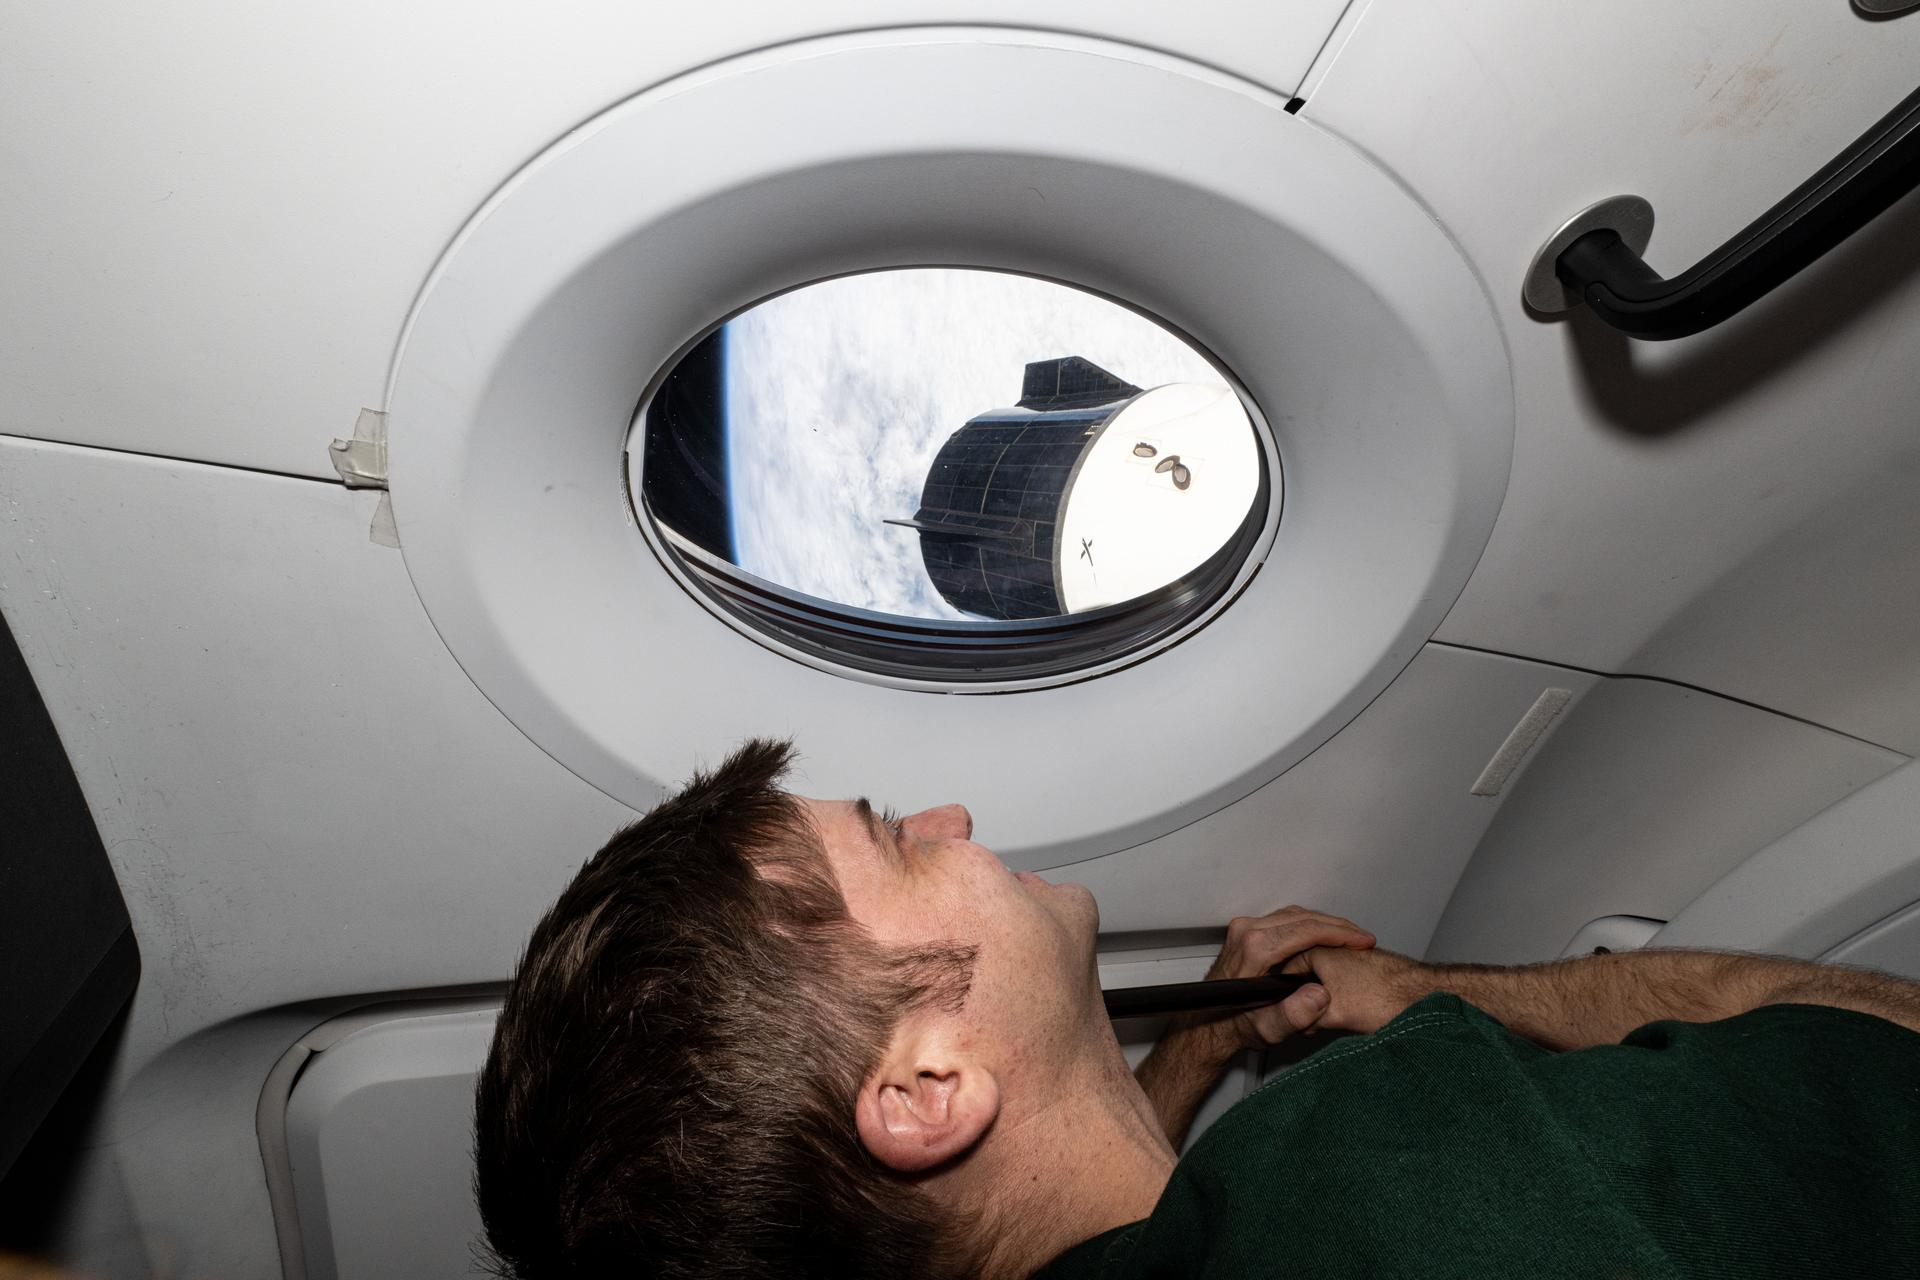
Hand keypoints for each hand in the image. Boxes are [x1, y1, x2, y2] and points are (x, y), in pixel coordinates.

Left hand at [1182, 906, 1376, 1052]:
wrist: (1206, 1025)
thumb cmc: (1233, 1027)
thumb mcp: (1266, 1030)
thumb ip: (1293, 1016)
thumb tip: (1320, 996)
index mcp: (1253, 948)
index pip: (1308, 930)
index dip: (1342, 934)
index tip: (1364, 941)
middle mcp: (1247, 931)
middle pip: (1304, 917)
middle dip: (1338, 927)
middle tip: (1364, 939)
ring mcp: (1245, 929)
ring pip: (1295, 915)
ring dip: (1325, 924)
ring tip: (1351, 938)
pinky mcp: (1246, 931)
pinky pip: (1285, 919)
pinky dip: (1309, 925)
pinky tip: (1325, 938)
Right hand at [1299, 945, 1431, 1034]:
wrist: (1425, 997)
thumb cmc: (1386, 996)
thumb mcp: (1332, 1013)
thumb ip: (1305, 1017)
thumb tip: (1297, 1023)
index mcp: (1318, 948)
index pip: (1284, 974)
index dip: (1287, 999)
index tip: (1295, 1018)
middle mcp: (1335, 948)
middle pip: (1306, 981)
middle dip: (1310, 1003)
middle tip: (1319, 1023)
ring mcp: (1353, 959)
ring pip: (1328, 987)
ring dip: (1330, 1004)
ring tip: (1344, 1017)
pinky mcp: (1369, 972)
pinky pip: (1347, 989)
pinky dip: (1348, 1001)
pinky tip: (1359, 1014)